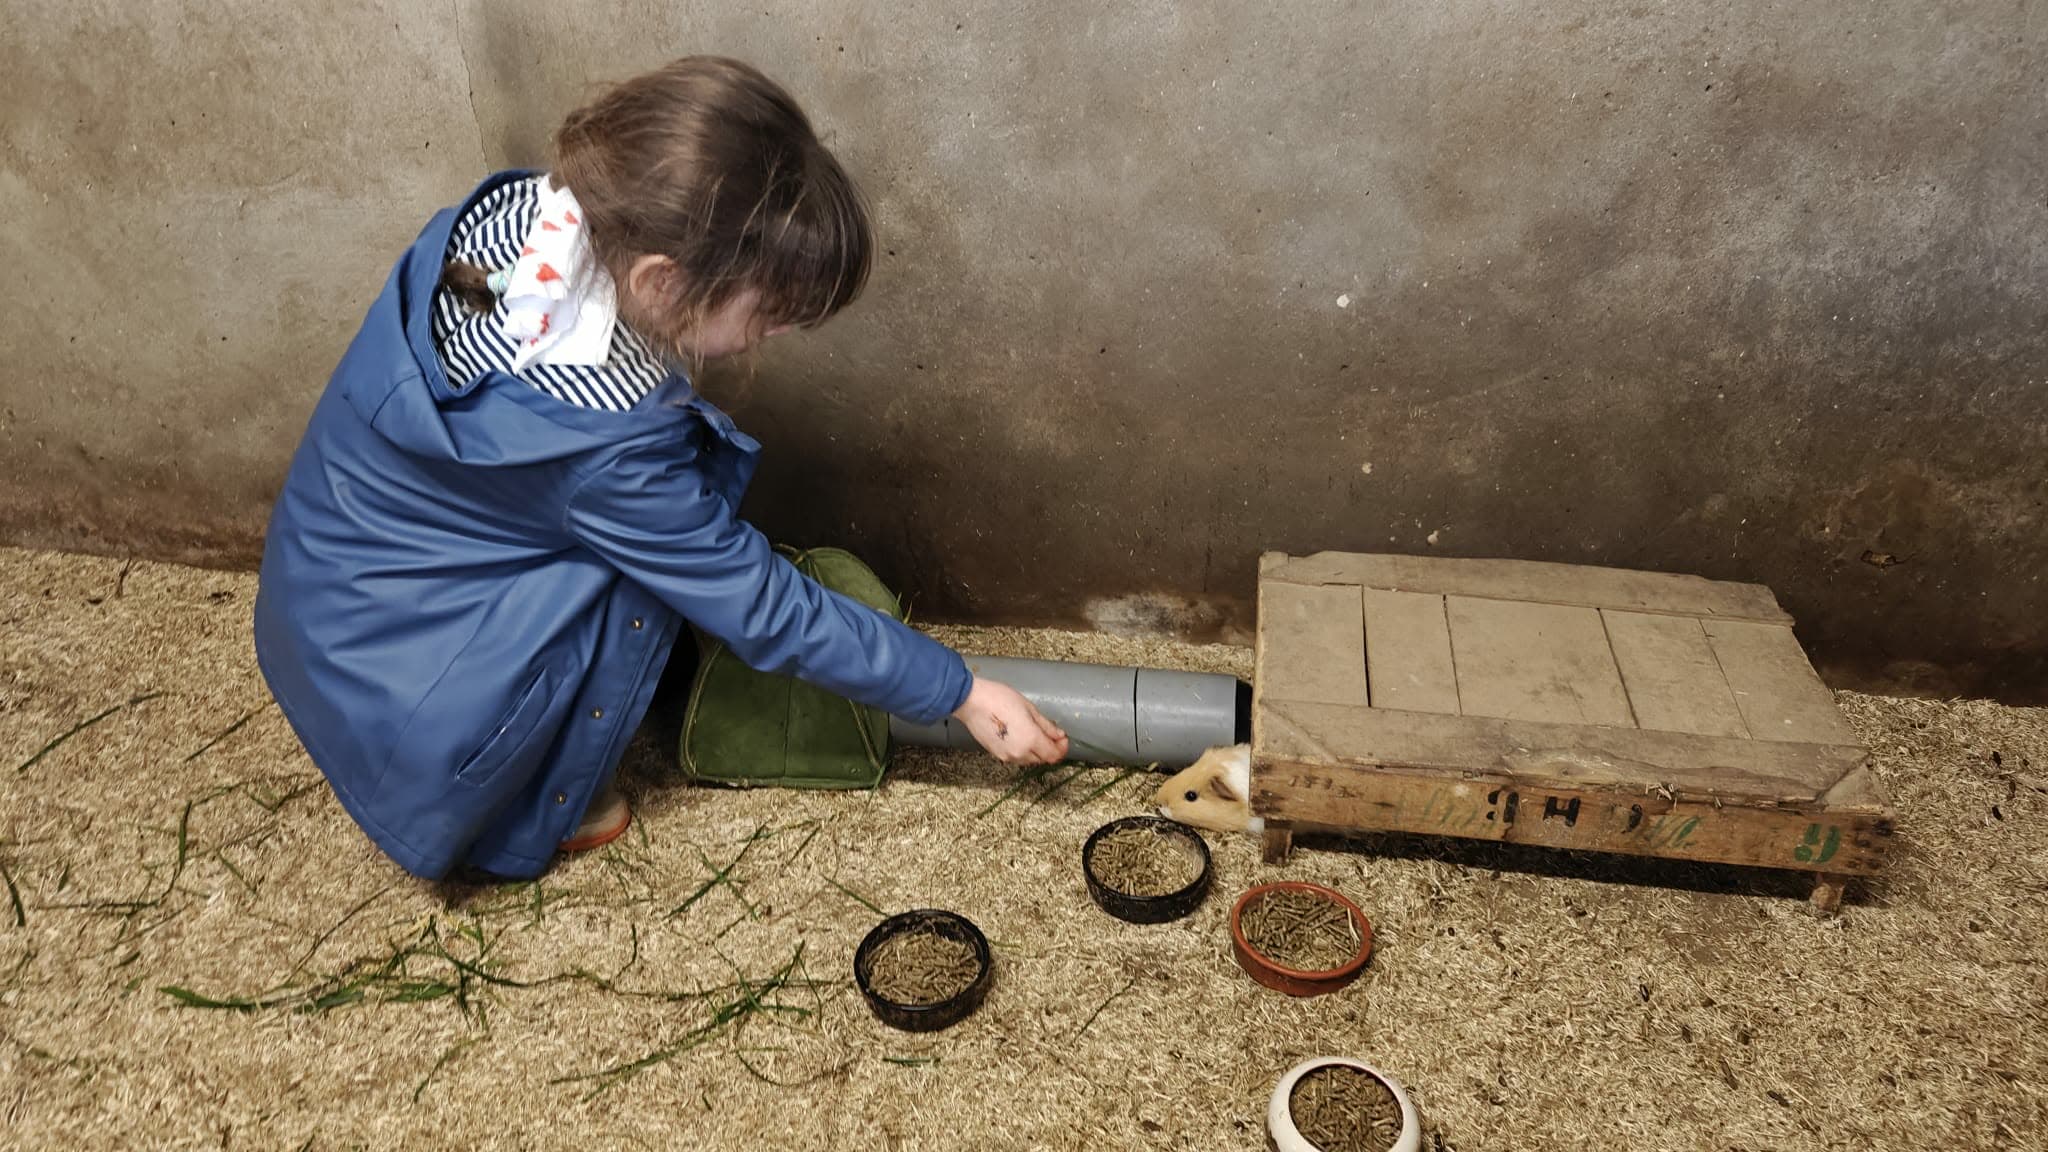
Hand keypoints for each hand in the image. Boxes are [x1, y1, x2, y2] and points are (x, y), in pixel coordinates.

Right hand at [953, 677, 1068, 765]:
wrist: (971, 702)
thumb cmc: (999, 699)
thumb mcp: (1029, 708)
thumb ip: (1046, 725)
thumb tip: (1058, 735)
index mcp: (1030, 740)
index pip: (1053, 754)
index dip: (1062, 748)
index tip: (1063, 738)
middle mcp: (1020, 753)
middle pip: (1043, 759)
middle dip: (1050, 748)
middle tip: (1051, 733)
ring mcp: (1007, 756)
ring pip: (1030, 760)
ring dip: (1037, 751)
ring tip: (1034, 733)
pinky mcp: (997, 755)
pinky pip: (1017, 757)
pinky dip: (1024, 751)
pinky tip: (1020, 736)